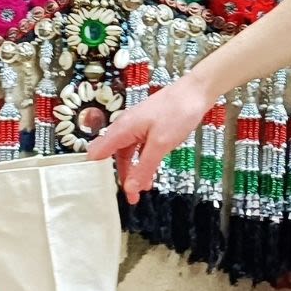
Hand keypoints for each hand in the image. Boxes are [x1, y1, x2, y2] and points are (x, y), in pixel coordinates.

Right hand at [85, 75, 212, 203]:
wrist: (196, 92)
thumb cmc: (177, 114)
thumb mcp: (160, 145)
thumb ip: (144, 167)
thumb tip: (129, 189)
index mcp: (122, 129)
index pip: (97, 153)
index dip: (94, 172)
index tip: (99, 191)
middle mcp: (124, 127)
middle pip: (112, 156)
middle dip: (119, 177)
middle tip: (128, 198)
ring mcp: (136, 127)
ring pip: (127, 154)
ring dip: (132, 172)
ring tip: (141, 192)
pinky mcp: (147, 127)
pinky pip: (138, 149)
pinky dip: (142, 163)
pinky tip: (149, 176)